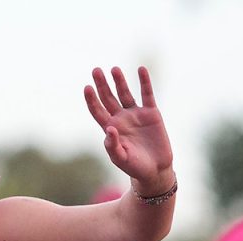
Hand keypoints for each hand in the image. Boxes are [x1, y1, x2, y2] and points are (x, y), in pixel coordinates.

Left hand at [84, 67, 174, 194]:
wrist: (155, 170)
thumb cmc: (134, 166)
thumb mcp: (120, 158)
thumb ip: (112, 145)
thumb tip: (109, 128)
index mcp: (110, 128)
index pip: (97, 110)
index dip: (91, 100)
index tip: (87, 87)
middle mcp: (121, 118)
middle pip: (108, 98)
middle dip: (102, 85)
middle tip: (96, 70)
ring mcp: (136, 114)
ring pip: (125, 93)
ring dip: (119, 81)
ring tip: (114, 69)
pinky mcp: (152, 113)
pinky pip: (147, 94)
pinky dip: (145, 82)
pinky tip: (141, 69)